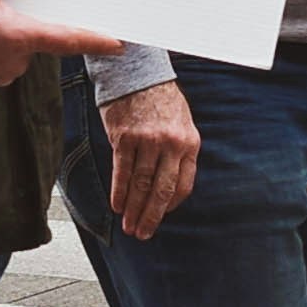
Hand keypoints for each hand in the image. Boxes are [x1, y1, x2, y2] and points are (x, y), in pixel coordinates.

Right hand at [0, 0, 118, 85]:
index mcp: (17, 36)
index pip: (68, 38)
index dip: (96, 39)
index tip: (118, 42)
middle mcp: (14, 60)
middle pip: (38, 35)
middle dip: (26, 16)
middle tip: (3, 2)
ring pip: (19, 45)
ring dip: (8, 28)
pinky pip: (2, 55)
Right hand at [99, 81, 199, 239]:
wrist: (138, 72)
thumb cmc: (160, 99)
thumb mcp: (182, 123)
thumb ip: (178, 152)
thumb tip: (169, 186)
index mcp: (189, 143)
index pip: (183, 185)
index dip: (171, 206)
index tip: (161, 217)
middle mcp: (171, 144)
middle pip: (161, 190)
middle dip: (151, 216)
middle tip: (143, 233)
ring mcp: (148, 141)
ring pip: (141, 185)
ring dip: (133, 209)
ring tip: (128, 224)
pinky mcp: (125, 137)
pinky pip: (122, 171)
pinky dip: (119, 191)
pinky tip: (117, 205)